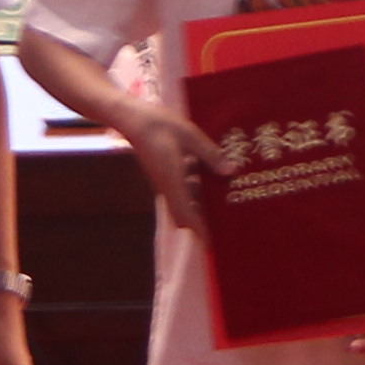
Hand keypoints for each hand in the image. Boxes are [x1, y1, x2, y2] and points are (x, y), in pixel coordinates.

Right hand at [110, 107, 224, 238]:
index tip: (209, 244)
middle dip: (200, 223)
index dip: (198, 231)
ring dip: (198, 206)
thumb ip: (210, 155)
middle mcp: (167, 186)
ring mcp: (163, 182)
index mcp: (174, 181)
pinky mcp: (162, 174)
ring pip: (182, 203)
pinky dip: (193, 192)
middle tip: (222, 223)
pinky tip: (207, 179)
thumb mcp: (190, 136)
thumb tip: (230, 171)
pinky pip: (179, 191)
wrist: (134, 119)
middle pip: (183, 214)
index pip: (186, 214)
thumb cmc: (161, 125)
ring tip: (221, 201)